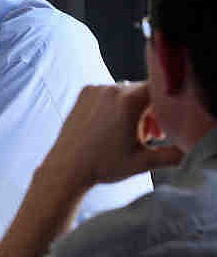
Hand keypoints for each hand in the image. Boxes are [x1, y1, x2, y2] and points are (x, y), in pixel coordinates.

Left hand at [45, 82, 182, 187]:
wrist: (67, 167)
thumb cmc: (104, 165)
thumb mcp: (144, 161)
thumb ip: (174, 154)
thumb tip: (189, 150)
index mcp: (129, 100)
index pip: (160, 90)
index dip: (167, 106)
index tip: (164, 124)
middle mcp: (112, 88)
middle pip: (143, 92)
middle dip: (151, 111)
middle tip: (150, 135)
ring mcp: (95, 89)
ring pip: (125, 92)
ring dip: (133, 109)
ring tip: (130, 134)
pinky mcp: (84, 93)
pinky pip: (107, 93)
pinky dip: (114, 105)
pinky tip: (111, 127)